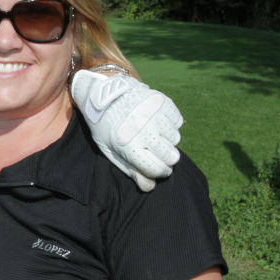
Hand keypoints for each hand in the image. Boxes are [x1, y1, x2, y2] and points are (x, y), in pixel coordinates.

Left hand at [70, 70, 182, 191]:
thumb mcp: (109, 150)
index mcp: (128, 145)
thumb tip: (150, 186)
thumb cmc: (104, 125)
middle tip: (155, 152)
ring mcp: (154, 114)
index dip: (158, 172)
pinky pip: (178, 121)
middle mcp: (144, 130)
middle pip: (171, 157)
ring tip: (152, 132)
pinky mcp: (162, 101)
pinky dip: (171, 123)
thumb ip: (130, 169)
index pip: (157, 169)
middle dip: (166, 158)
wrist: (102, 92)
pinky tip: (156, 120)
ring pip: (176, 139)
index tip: (155, 168)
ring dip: (167, 139)